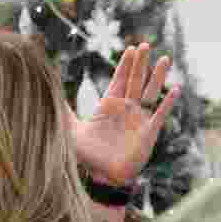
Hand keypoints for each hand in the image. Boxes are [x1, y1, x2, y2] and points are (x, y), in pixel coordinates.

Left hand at [71, 43, 178, 186]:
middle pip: (135, 81)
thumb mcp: (70, 129)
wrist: (101, 176)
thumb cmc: (87, 154)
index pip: (119, 80)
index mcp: (109, 106)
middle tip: (144, 44)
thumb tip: (46, 96)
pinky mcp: (148, 133)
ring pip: (150, 93)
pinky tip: (175, 90)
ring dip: (157, 76)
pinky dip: (167, 103)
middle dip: (140, 63)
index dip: (125, 65)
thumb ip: (62, 111)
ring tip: (165, 58)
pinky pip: (159, 115)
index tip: (130, 48)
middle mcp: (126, 110)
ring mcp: (138, 120)